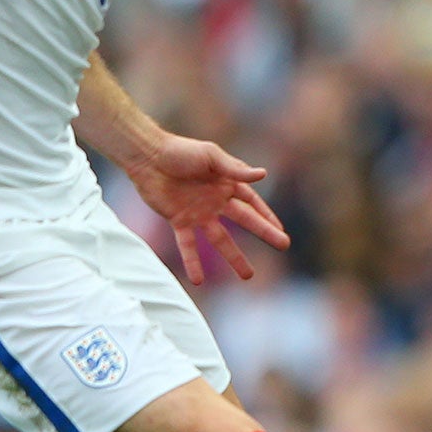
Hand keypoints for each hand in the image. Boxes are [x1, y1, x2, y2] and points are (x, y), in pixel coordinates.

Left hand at [129, 133, 290, 284]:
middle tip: (283, 245)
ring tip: (247, 276)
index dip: (267, 215)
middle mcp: (216, 201)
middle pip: (245, 221)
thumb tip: (263, 174)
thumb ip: (235, 169)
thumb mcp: (211, 156)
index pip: (253, 202)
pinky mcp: (179, 221)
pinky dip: (192, 262)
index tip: (282, 229)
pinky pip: (188, 245)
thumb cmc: (181, 150)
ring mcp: (199, 213)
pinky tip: (199, 281)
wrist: (148, 156)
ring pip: (220, 239)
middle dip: (264, 233)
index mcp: (227, 183)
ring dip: (234, 257)